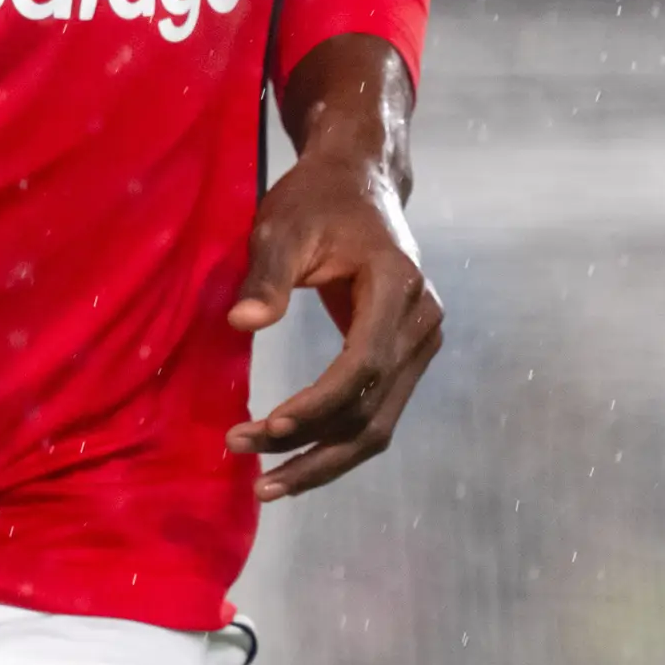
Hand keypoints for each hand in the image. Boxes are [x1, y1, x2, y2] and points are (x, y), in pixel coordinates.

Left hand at [228, 35, 443, 499]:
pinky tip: (294, 459)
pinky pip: (376, 410)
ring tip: (267, 483)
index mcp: (397, 285)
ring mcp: (421, 341)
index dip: (316, 406)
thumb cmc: (315, 198)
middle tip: (254, 474)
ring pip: (378, 423)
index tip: (266, 429)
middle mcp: (422, 321)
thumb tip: (241, 325)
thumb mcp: (281, 225)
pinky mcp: (408, 354)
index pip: (361, 364)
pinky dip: (336, 439)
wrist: (360, 180)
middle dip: (311, 447)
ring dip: (324, 458)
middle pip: (373, 409)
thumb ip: (266, 275)